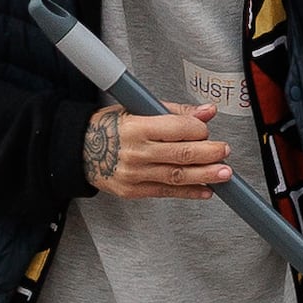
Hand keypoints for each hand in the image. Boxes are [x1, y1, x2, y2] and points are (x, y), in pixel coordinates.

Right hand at [84, 100, 233, 197]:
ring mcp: (134, 174)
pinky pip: (167, 192)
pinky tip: (206, 190)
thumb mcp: (136, 109)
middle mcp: (136, 152)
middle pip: (181, 154)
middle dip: (209, 154)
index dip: (198, 130)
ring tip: (224, 173)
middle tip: (225, 152)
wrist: (78, 151)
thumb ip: (175, 112)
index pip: (178, 129)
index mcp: (137, 126)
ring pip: (177, 176)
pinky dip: (189, 192)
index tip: (206, 130)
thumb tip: (206, 112)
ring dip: (205, 175)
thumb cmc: (108, 126)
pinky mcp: (134, 191)